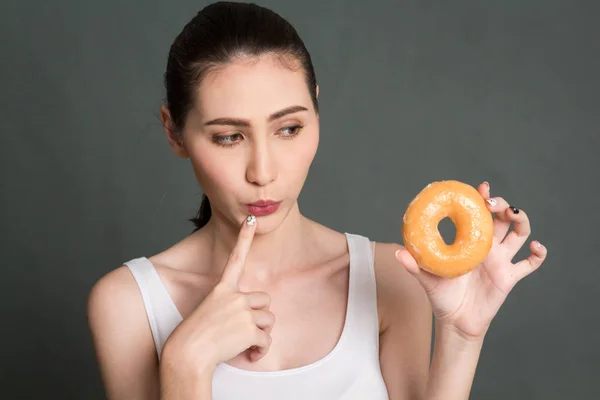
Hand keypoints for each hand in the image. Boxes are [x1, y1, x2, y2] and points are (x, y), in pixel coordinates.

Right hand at [161, 215, 274, 374]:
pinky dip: (261, 350)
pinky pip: (266, 340)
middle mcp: (234, 297)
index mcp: (221, 289)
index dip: (244, 237)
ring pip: (269, 320)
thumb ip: (228, 309)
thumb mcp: (207, 313)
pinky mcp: (249, 329)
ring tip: (245, 344)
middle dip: (260, 316)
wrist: (188, 355)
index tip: (251, 219)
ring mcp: (243, 312)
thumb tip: (245, 320)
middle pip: (264, 301)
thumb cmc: (193, 337)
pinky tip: (251, 355)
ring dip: (261, 334)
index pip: (235, 258)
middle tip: (247, 329)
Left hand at [396, 182, 547, 340]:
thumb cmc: (440, 297)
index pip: (479, 214)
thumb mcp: (426, 280)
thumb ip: (414, 266)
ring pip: (519, 234)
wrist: (455, 322)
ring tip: (514, 214)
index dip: (483, 199)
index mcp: (469, 242)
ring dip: (521, 221)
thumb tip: (398, 252)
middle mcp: (487, 248)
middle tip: (494, 203)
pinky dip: (538, 254)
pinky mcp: (509, 277)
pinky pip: (530, 264)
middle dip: (502, 205)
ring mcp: (500, 261)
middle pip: (502, 219)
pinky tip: (536, 247)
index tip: (482, 189)